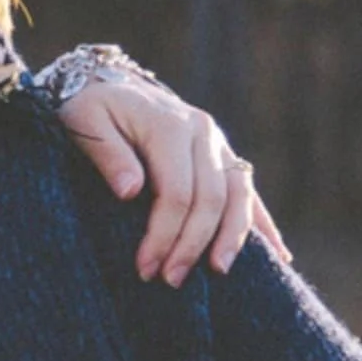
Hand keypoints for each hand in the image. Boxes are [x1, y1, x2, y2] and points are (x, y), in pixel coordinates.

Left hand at [59, 77, 290, 283]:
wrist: (102, 81)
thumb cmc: (87, 106)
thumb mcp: (82, 121)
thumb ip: (107, 154)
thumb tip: (130, 192)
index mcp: (170, 125)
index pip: (177, 193)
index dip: (165, 234)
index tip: (145, 268)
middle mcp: (202, 131)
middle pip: (211, 199)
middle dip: (193, 245)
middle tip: (171, 280)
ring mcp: (217, 142)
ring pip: (239, 195)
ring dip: (233, 238)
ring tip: (219, 271)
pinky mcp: (222, 153)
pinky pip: (247, 190)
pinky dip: (261, 222)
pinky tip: (279, 255)